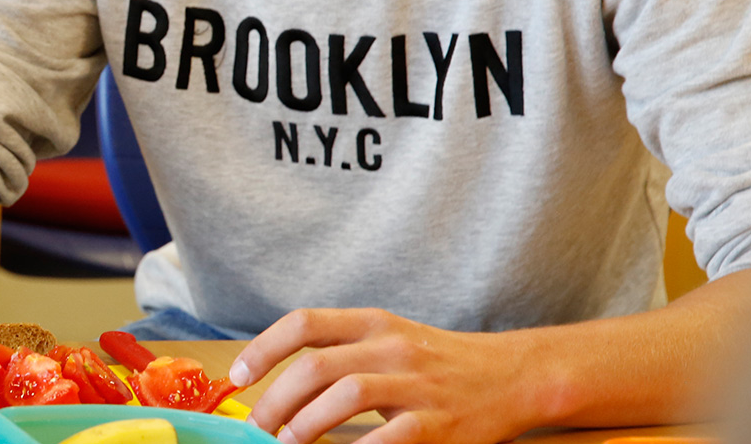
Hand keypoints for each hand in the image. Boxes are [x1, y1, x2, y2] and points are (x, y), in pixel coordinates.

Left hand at [230, 308, 551, 443]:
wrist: (515, 376)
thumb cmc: (439, 363)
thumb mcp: (389, 340)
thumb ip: (340, 352)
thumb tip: (277, 383)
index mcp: (374, 324)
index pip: (305, 323)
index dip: (263, 349)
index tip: (239, 377)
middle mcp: (393, 347)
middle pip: (315, 366)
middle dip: (275, 401)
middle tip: (259, 427)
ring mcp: (418, 384)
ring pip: (345, 395)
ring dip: (305, 425)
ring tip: (289, 443)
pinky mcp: (439, 423)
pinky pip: (387, 437)